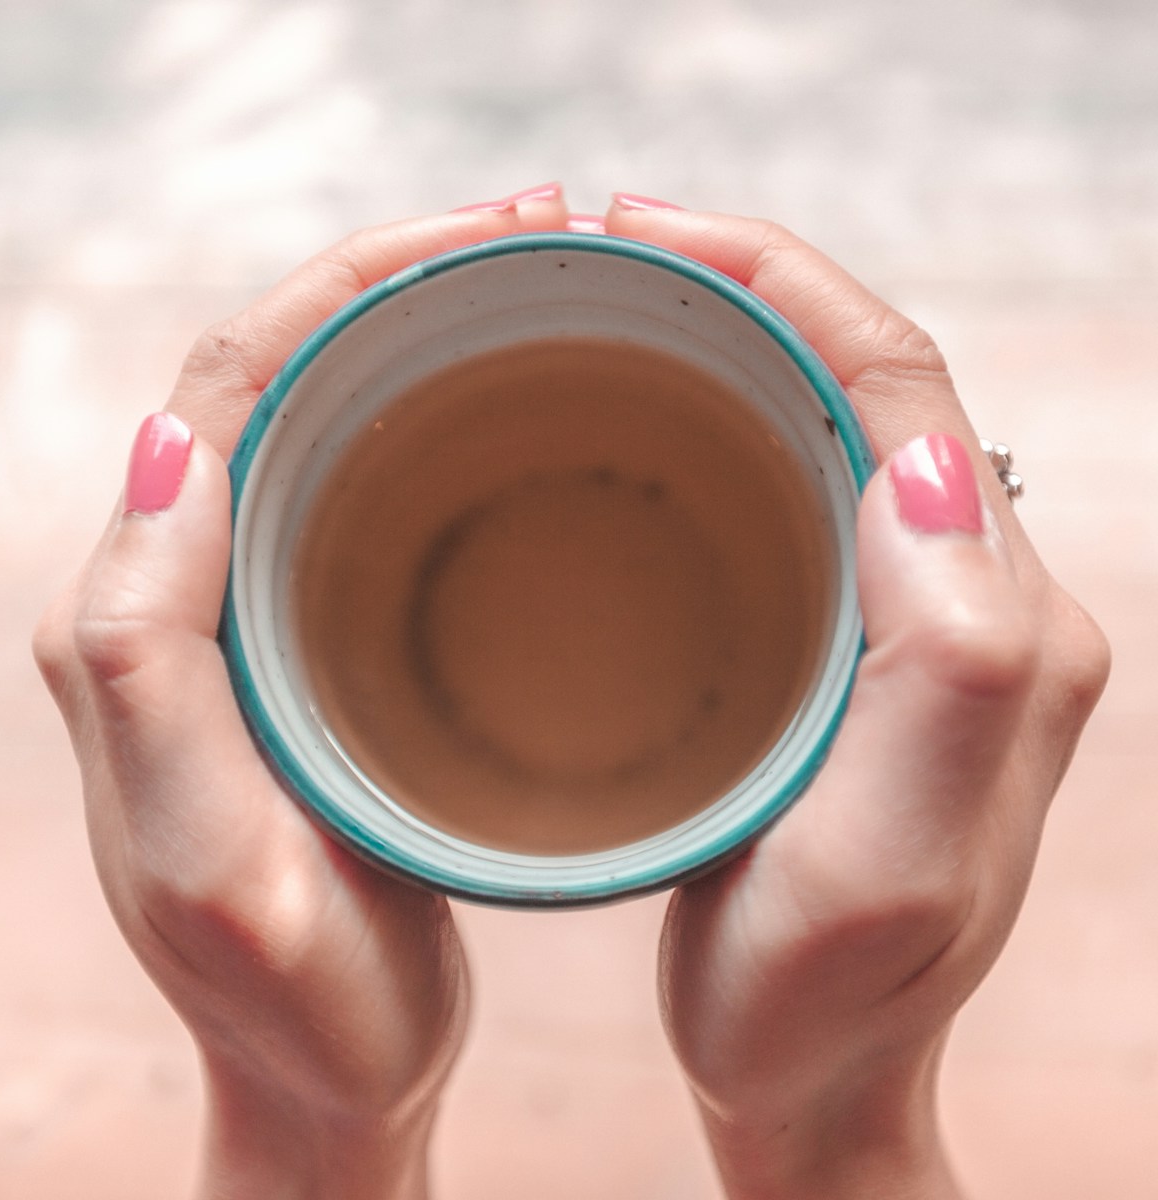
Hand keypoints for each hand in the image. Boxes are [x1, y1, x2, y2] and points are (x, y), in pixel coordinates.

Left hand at [33, 186, 570, 1199]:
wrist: (326, 1074)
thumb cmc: (285, 992)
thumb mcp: (207, 858)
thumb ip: (152, 666)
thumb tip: (169, 440)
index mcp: (145, 612)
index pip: (233, 378)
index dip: (351, 280)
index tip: (490, 234)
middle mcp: (189, 589)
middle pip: (287, 371)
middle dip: (408, 277)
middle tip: (549, 237)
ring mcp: (262, 609)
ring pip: (337, 418)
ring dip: (432, 336)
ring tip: (553, 297)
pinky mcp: (326, 642)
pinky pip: (376, 491)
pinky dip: (448, 424)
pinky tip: (530, 418)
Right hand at [604, 200, 1109, 1198]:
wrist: (813, 1079)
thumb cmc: (826, 994)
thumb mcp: (890, 862)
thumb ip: (952, 672)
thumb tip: (917, 461)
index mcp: (996, 626)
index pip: (900, 383)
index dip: (782, 280)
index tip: (651, 232)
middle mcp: (974, 602)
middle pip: (870, 378)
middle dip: (749, 282)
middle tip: (613, 246)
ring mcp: (911, 621)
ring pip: (830, 423)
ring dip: (734, 341)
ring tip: (617, 307)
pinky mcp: (850, 648)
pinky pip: (795, 492)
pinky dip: (719, 424)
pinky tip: (642, 428)